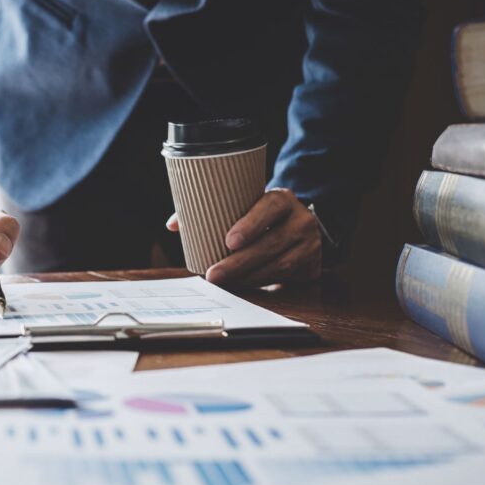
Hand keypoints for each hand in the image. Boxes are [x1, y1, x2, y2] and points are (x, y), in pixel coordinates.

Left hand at [166, 189, 320, 287]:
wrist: (300, 225)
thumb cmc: (261, 215)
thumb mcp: (245, 204)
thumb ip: (210, 210)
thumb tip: (173, 225)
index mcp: (283, 199)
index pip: (270, 207)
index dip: (251, 224)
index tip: (229, 241)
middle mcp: (301, 220)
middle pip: (270, 244)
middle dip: (238, 263)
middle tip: (212, 274)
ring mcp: (309, 245)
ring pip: (277, 266)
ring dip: (246, 277)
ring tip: (221, 282)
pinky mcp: (311, 267)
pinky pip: (282, 279)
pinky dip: (257, 284)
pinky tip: (239, 286)